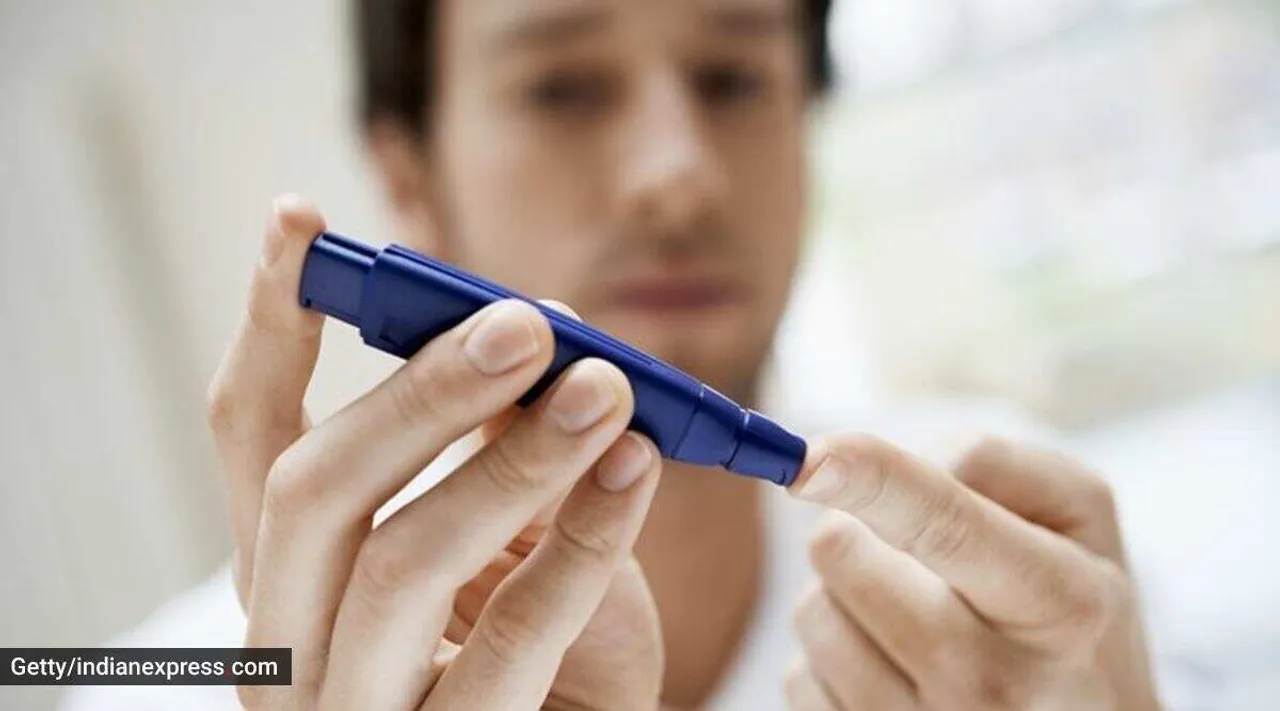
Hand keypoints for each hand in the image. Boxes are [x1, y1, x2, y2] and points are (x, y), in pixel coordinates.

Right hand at [206, 195, 663, 709]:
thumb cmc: (540, 655)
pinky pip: (513, 642)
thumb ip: (499, 444)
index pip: (249, 433)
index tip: (300, 220)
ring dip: (510, 459)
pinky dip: (583, 543)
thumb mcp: (509, 536)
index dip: (272, 323)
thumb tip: (538, 324)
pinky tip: (634, 468)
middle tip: (523, 325)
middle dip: (417, 393)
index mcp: (289, 568)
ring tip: (605, 385)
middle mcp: (289, 641)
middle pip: (309, 489)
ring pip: (396, 564)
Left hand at [785, 434, 1161, 710]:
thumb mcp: (1077, 514)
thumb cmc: (1071, 606)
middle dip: (857, 528)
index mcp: (1059, 603)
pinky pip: (800, 676)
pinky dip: (833, 656)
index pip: (945, 526)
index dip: (872, 479)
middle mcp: (995, 680)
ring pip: (813, 610)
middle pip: (844, 555)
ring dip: (843, 594)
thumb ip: (985, 460)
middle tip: (910, 555)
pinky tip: (895, 669)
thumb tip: (869, 467)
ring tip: (915, 615)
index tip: (810, 460)